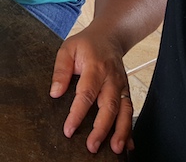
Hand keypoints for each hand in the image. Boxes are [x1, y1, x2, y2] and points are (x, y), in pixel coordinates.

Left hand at [50, 27, 133, 154]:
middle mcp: (111, 78)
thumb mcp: (67, 49)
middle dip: (101, 128)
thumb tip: (55, 93)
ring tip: (115, 149)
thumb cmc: (86, 44)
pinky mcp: (126, 91)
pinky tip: (128, 145)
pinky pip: (129, 111)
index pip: (86, 93)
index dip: (78, 113)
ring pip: (124, 111)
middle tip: (92, 146)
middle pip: (109, 106)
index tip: (69, 129)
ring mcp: (122, 85)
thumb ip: (61, 70)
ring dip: (121, 131)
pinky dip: (130, 129)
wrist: (110, 36)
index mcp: (95, 67)